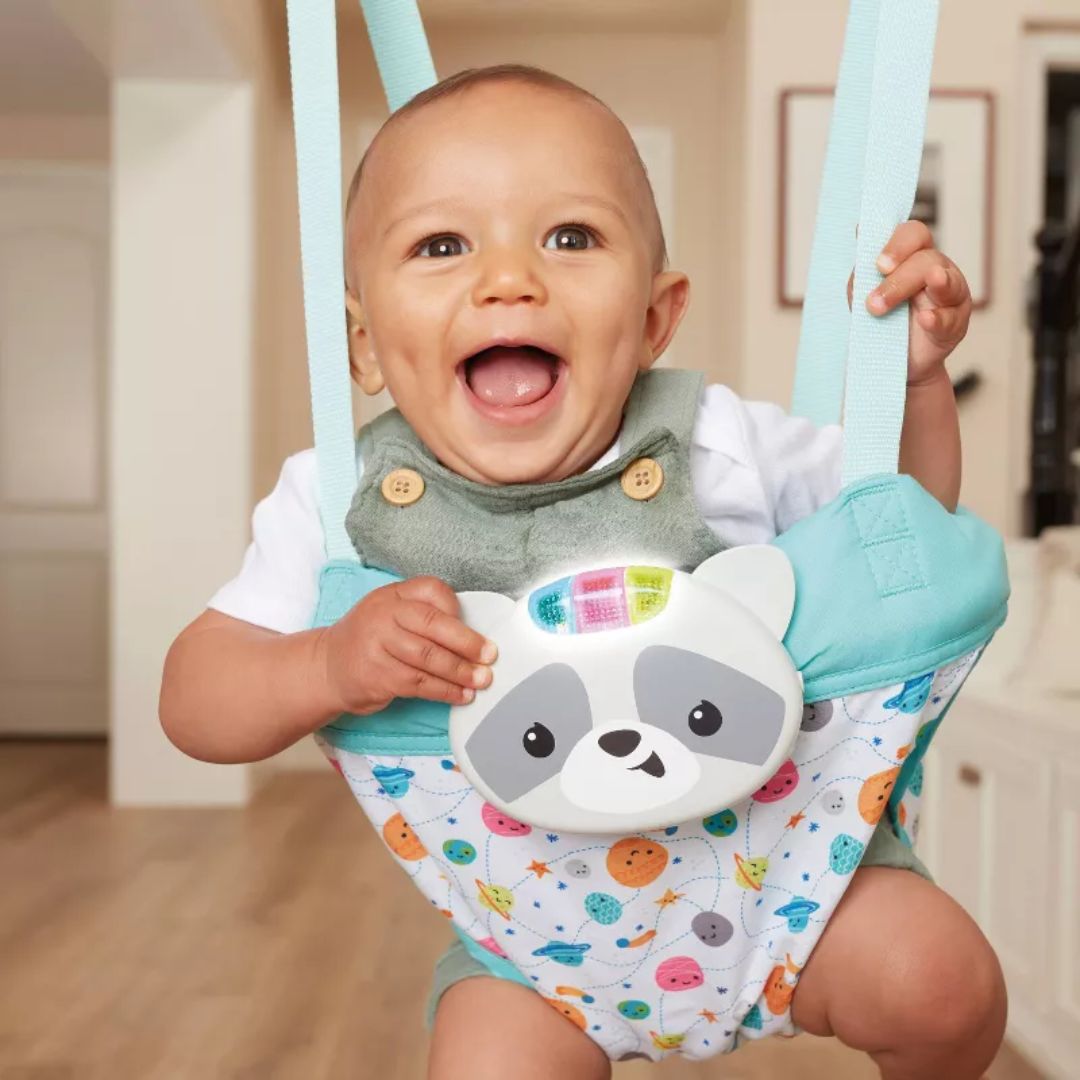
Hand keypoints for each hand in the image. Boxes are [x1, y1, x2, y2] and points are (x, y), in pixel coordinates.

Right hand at [318, 576, 496, 714]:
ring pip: (429, 657)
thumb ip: (422, 614)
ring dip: (460, 671)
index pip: (431, 590)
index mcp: (392, 595)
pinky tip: (461, 695)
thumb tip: (472, 632)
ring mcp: (377, 645)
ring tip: (481, 680)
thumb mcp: (389, 613)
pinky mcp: (377, 676)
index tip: (474, 627)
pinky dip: (445, 691)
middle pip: (433, 624)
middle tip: (490, 656)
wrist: (326, 668)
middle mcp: (383, 615)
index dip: (456, 608)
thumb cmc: (370, 640)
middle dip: (467, 643)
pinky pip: (419, 683)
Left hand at [847, 220, 972, 386]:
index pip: (913, 235)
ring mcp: (951, 296)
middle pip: (927, 259)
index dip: (898, 244)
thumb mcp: (864, 295)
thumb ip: (863, 271)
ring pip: (946, 282)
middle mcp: (937, 270)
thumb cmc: (881, 321)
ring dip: (925, 288)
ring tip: (925, 284)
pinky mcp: (955, 325)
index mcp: (913, 258)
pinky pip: (950, 318)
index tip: (878, 265)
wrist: (891, 363)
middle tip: (874, 303)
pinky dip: (937, 319)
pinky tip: (926, 319)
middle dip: (898, 280)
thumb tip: (860, 232)